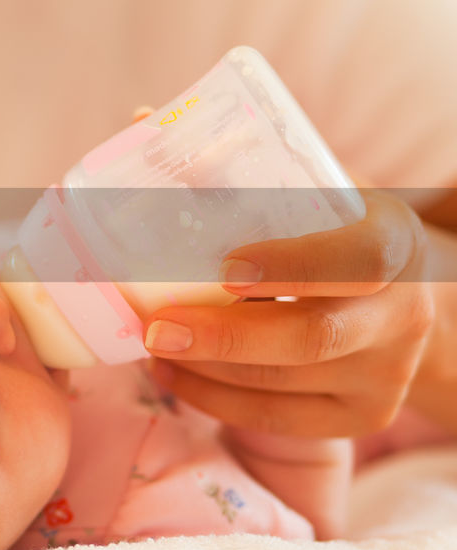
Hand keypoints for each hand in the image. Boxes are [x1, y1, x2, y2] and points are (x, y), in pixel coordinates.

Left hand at [144, 189, 434, 437]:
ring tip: (151, 345)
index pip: (357, 260)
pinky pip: (281, 420)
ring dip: (206, 369)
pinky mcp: (364, 416)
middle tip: (156, 329)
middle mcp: (404, 313)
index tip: (224, 268)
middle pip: (313, 338)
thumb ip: (245, 173)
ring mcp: (389, 373)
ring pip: (286, 383)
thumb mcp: (313, 192)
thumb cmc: (332, 231)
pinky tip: (173, 376)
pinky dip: (216, 400)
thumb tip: (146, 128)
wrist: (397, 296)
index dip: (293, 266)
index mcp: (394, 242)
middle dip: (225, 338)